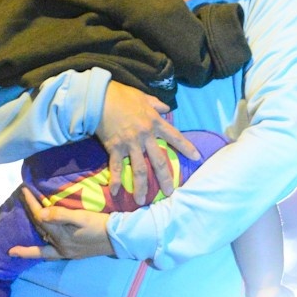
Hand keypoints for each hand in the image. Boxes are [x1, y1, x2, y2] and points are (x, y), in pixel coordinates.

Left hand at [9, 187, 116, 260]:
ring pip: (42, 249)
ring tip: (16, 250)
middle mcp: (60, 247)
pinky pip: (52, 255)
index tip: (23, 191)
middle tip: (16, 216)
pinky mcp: (72, 254)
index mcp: (61, 237)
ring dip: (29, 250)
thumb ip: (61, 215)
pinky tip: (40, 252)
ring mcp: (66, 253)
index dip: (31, 204)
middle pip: (39, 232)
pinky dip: (43, 253)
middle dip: (28, 222)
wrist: (117, 238)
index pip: (40, 217)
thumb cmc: (100, 225)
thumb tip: (41, 214)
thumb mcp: (81, 217)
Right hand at [96, 82, 201, 203]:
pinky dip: (116, 180)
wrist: (100, 97)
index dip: (186, 147)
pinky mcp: (115, 148)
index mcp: (154, 123)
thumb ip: (156, 104)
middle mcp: (145, 136)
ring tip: (142, 201)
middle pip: (159, 161)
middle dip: (165, 178)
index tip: (196, 157)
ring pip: (139, 169)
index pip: (175, 137)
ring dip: (141, 186)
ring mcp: (130, 144)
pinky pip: (115, 167)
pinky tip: (115, 192)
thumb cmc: (121, 95)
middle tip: (170, 193)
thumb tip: (166, 108)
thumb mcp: (143, 96)